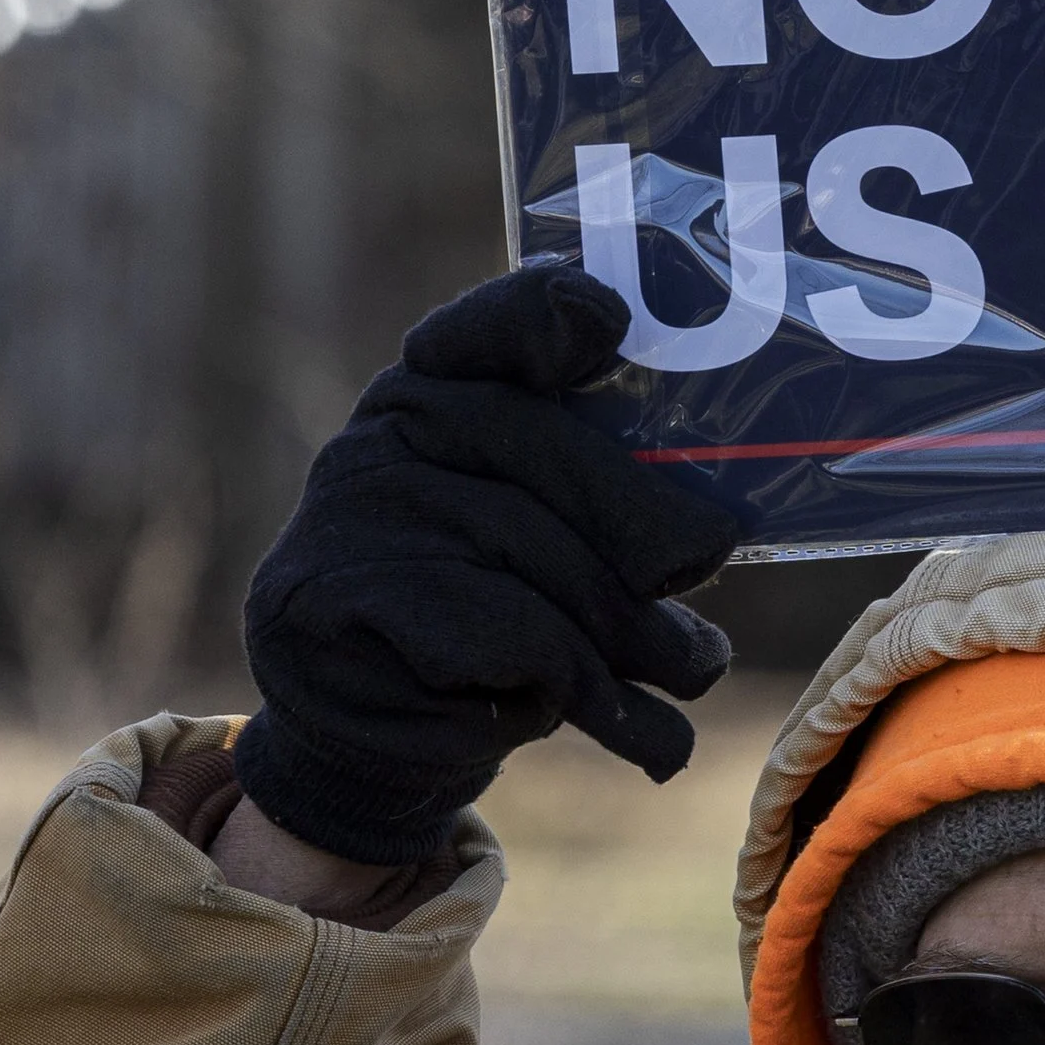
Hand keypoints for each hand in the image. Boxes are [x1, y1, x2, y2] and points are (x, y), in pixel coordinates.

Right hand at [230, 262, 731, 865]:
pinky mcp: (334, 601)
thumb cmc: (498, 613)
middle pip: (548, 454)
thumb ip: (615, 504)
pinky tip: (631, 729)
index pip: (492, 327)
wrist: (376, 725)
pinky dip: (574, 689)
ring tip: (691, 672)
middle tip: (710, 570)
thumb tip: (708, 535)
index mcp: (442, 387)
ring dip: (634, 636)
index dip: (545, 315)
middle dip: (648, 531)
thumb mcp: (559, 545)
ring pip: (539, 565)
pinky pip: (504, 641)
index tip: (606, 319)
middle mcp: (390, 433)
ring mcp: (354, 512)